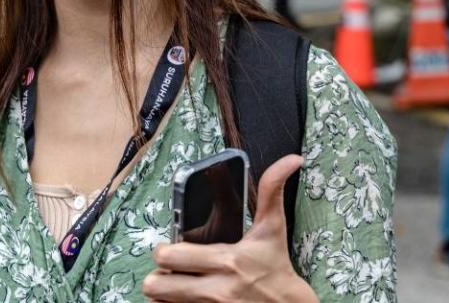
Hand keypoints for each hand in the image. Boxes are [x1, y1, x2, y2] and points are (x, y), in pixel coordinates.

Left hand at [143, 155, 315, 302]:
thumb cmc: (275, 268)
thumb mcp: (272, 229)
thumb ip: (272, 191)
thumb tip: (291, 159)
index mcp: (229, 260)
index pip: (171, 257)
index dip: (163, 252)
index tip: (169, 251)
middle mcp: (218, 290)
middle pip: (158, 284)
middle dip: (158, 276)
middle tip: (169, 271)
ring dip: (164, 295)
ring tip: (174, 287)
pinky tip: (181, 300)